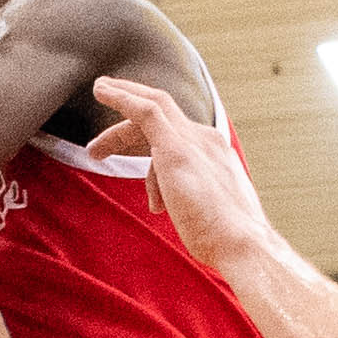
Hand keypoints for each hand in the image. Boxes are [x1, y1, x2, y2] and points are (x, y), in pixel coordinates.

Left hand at [85, 76, 271, 263]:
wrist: (244, 246)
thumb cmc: (227, 241)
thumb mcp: (212, 215)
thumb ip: (193, 203)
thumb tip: (174, 208)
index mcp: (216, 155)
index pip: (177, 135)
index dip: (148, 140)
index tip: (128, 151)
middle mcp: (207, 140)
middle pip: (162, 119)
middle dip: (126, 133)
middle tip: (98, 151)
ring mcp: (193, 141)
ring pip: (151, 108)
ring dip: (118, 120)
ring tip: (93, 151)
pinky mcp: (176, 148)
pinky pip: (145, 111)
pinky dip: (122, 97)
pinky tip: (101, 91)